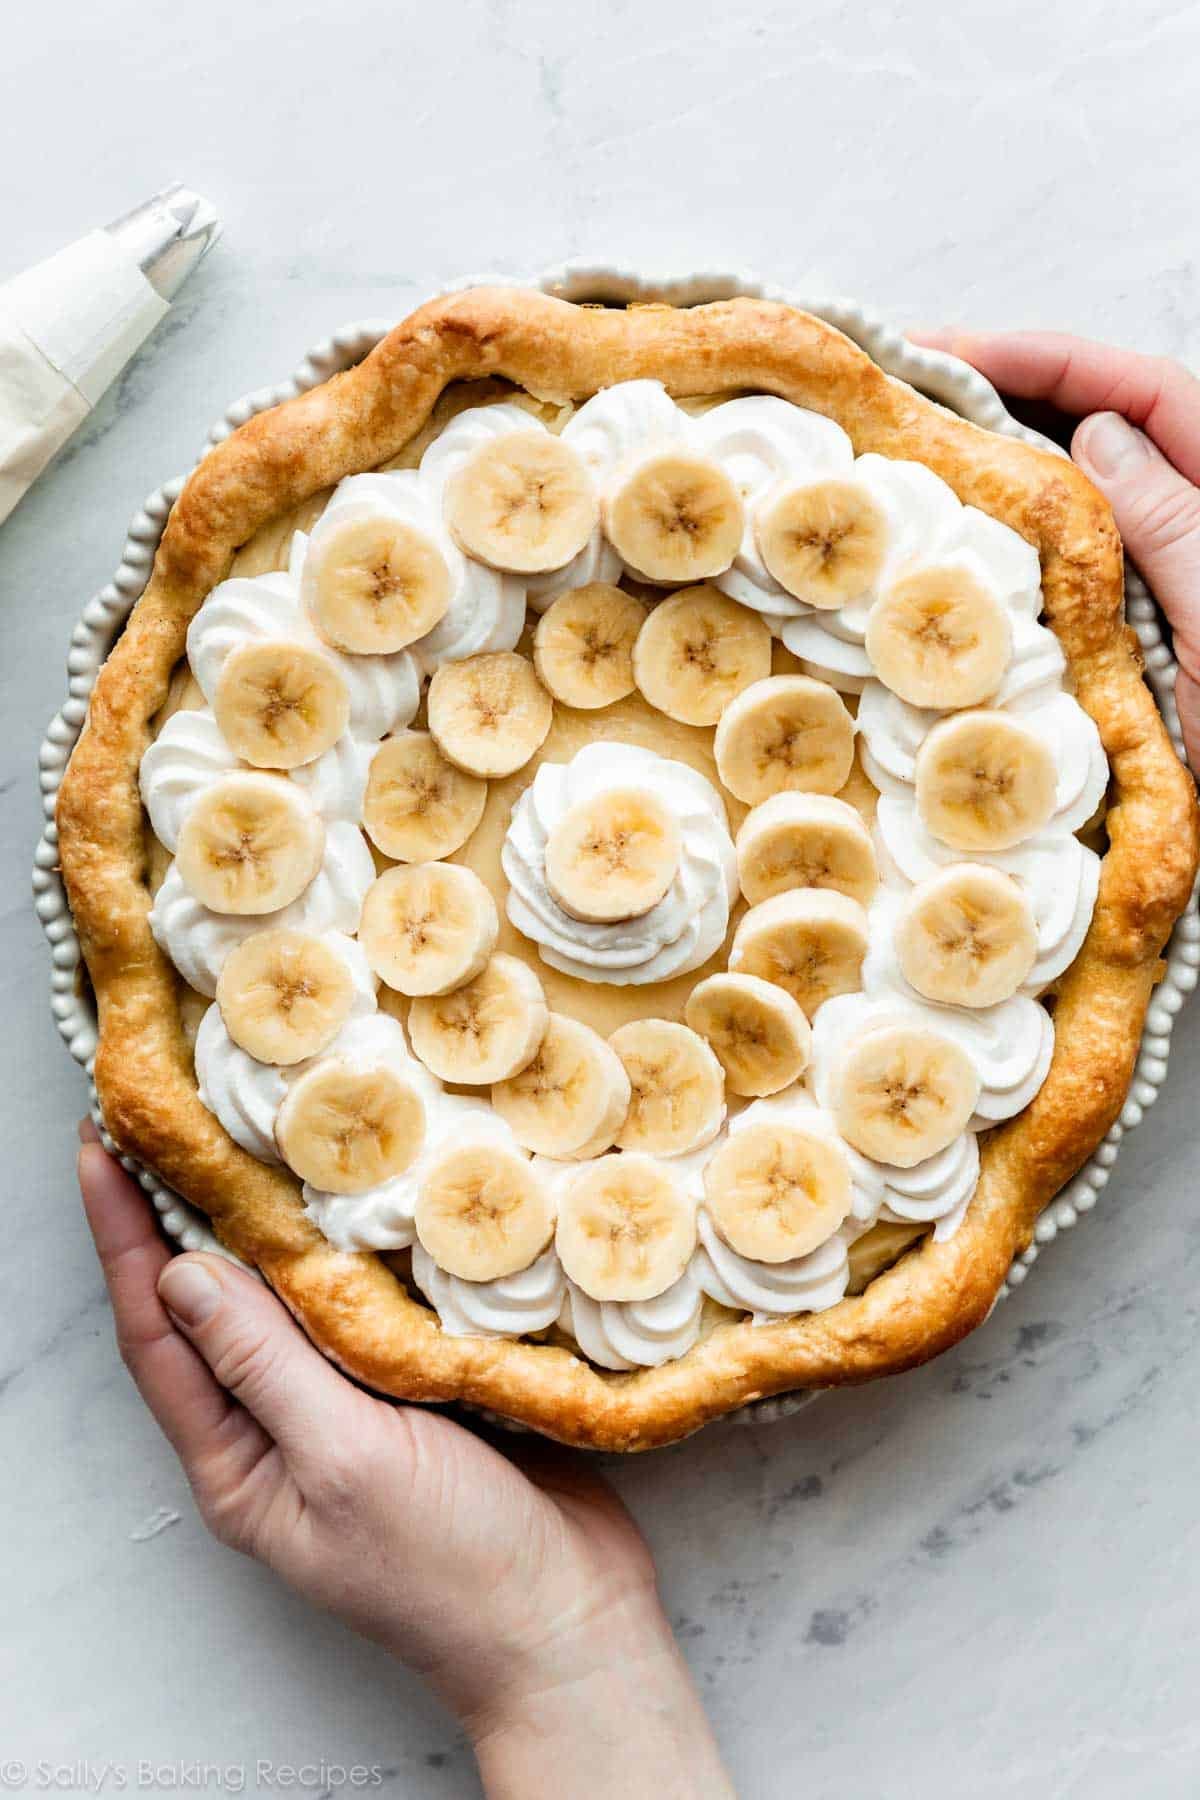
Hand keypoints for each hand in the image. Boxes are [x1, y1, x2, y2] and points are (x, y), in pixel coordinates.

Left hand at [77, 1124, 731, 1798]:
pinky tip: (361, 1196)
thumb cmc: (452, 1567)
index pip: (157, 1334)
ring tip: (252, 1134)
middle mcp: (281, 1430)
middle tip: (173, 1116)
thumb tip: (183, 1273)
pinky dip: (353, 1248)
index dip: (123, 1237)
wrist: (571, 1621)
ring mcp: (350, 1407)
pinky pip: (365, 1303)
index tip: (101, 1145)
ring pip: (292, 1297)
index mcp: (239, 1463)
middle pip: (213, 1308)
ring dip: (269, 1222)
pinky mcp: (417, 1385)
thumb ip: (264, 1367)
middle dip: (184, 1215)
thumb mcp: (345, 1463)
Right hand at [910, 329, 1199, 771]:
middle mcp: (1194, 527)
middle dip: (1006, 402)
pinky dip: (1011, 560)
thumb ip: (1173, 518)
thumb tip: (1096, 433)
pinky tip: (957, 558)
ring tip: (913, 460)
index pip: (1143, 395)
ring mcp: (1161, 585)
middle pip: (1101, 433)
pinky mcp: (1131, 645)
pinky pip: (1064, 581)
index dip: (1046, 360)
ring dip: (998, 476)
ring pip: (1075, 506)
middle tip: (905, 395)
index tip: (950, 352)